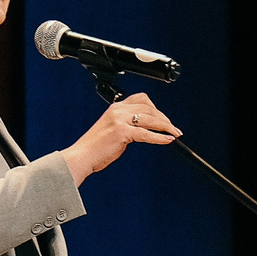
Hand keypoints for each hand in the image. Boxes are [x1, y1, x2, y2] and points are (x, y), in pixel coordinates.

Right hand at [65, 93, 179, 182]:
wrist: (82, 156)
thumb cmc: (95, 148)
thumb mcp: (111, 130)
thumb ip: (126, 125)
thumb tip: (144, 129)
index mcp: (115, 107)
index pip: (141, 99)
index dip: (156, 108)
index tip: (163, 119)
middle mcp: (118, 110)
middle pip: (149, 108)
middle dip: (164, 119)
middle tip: (173, 129)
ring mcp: (119, 120)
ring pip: (150, 119)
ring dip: (166, 127)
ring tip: (174, 134)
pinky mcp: (121, 132)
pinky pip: (146, 134)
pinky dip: (159, 137)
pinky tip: (167, 140)